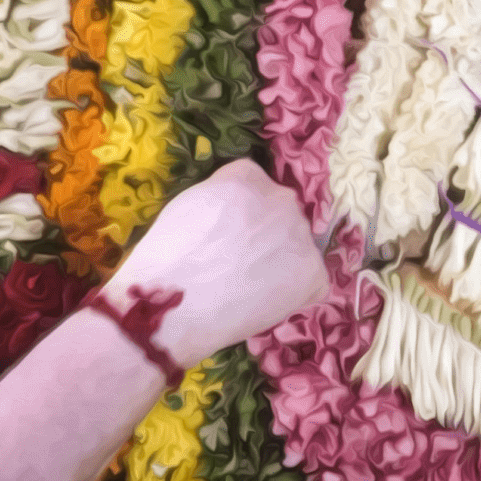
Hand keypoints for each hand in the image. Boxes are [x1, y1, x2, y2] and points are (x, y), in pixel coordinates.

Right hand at [109, 160, 327, 367]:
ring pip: (296, 247)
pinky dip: (294, 294)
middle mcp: (283, 198)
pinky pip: (311, 281)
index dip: (242, 215)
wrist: (173, 306)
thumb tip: (236, 210)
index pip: (256, 187)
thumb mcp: (188, 204)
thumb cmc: (166, 258)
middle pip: (280, 214)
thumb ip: (222, 197)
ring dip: (280, 262)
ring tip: (248, 288)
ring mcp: (302, 236)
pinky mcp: (314, 274)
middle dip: (265, 235)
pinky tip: (265, 303)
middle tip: (238, 264)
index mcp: (248, 175)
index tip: (227, 236)